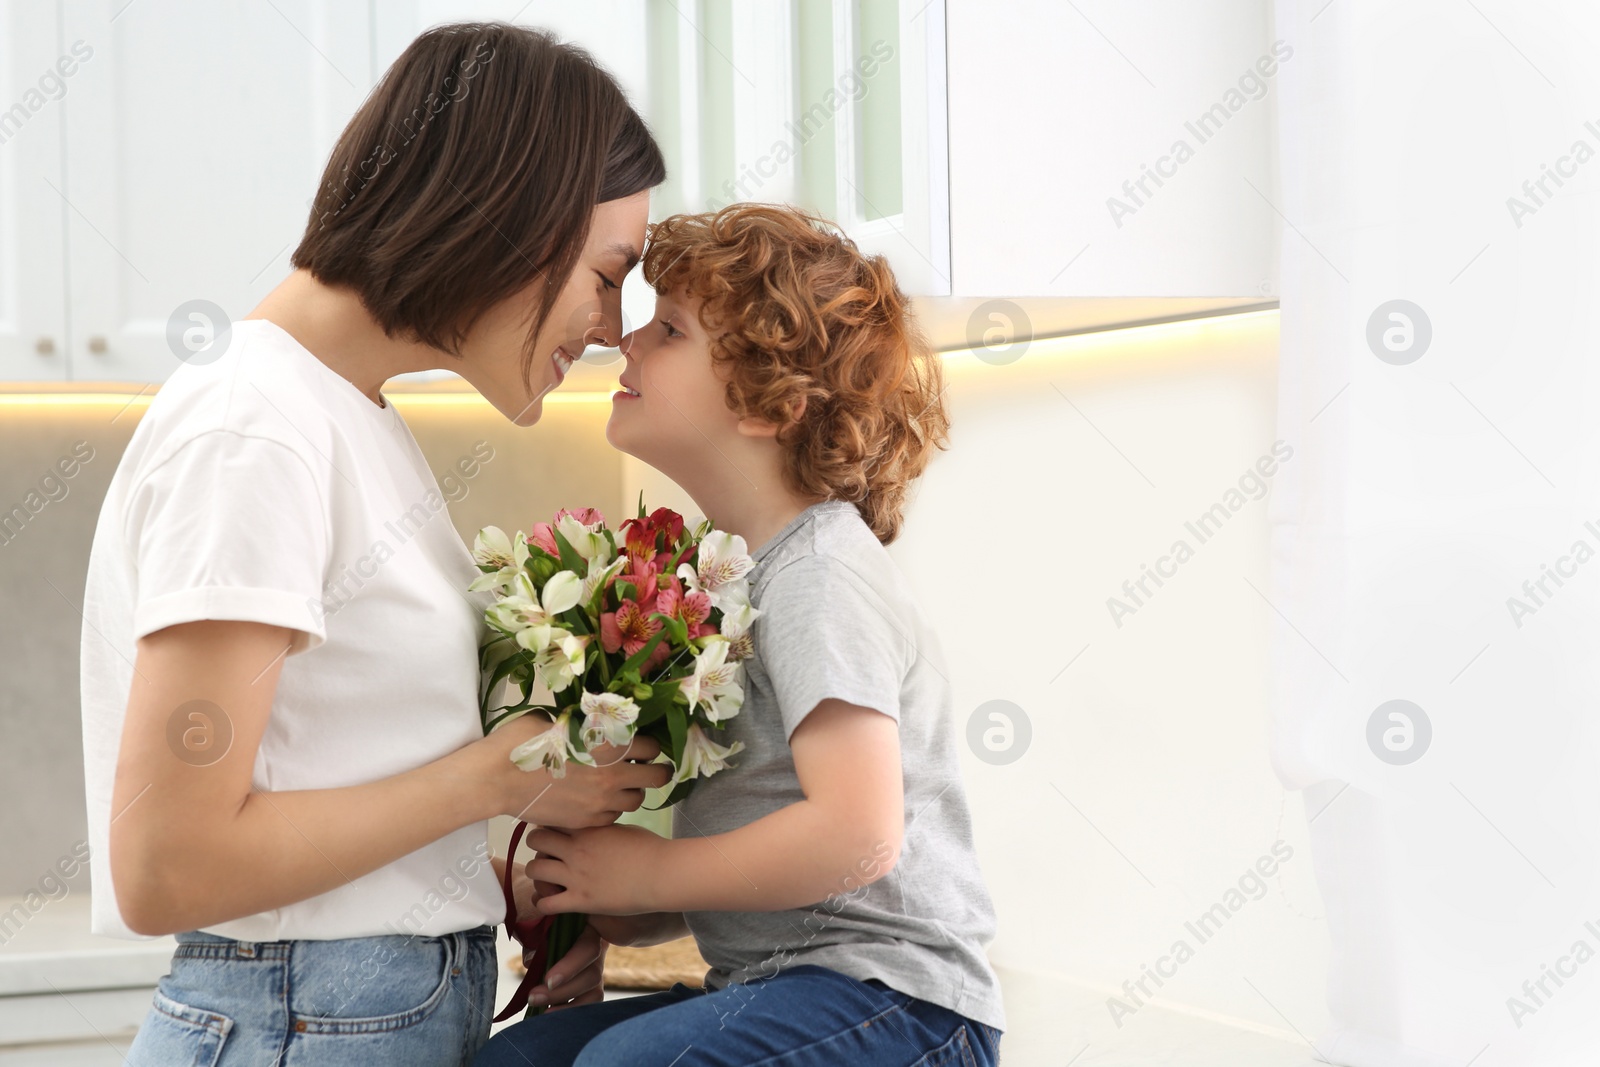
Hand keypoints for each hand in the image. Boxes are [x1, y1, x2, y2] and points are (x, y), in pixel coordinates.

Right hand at [475, 720, 671, 828]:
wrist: (495, 780)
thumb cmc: (522, 742)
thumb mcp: (557, 721)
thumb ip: (584, 726)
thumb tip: (592, 725)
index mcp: (609, 745)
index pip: (653, 747)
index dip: (649, 746)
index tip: (641, 746)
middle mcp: (612, 776)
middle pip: (656, 777)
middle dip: (654, 770)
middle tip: (643, 767)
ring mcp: (600, 802)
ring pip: (636, 800)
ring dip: (632, 790)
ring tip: (616, 783)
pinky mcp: (585, 821)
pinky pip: (612, 816)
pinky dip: (610, 808)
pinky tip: (596, 798)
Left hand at [527, 825, 668, 914]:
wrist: (662, 874)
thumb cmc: (649, 849)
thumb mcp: (622, 829)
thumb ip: (600, 829)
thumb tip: (592, 830)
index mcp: (588, 828)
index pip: (552, 819)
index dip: (549, 825)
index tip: (554, 833)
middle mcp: (577, 849)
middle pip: (536, 839)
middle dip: (538, 846)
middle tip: (547, 854)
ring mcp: (576, 875)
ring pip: (534, 869)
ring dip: (537, 873)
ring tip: (546, 878)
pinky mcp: (581, 900)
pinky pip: (546, 903)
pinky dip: (543, 903)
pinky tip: (552, 902)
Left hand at [527, 920, 608, 1012]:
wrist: (558, 937)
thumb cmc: (550, 932)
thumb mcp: (542, 932)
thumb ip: (536, 942)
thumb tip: (531, 960)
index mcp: (589, 933)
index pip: (587, 949)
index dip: (570, 967)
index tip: (548, 981)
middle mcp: (598, 954)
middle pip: (592, 976)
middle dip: (562, 992)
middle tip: (534, 998)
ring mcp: (598, 974)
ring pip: (594, 994)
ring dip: (568, 1007)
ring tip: (543, 1013)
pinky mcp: (593, 991)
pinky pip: (590, 1006)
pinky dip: (573, 1014)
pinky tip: (553, 1018)